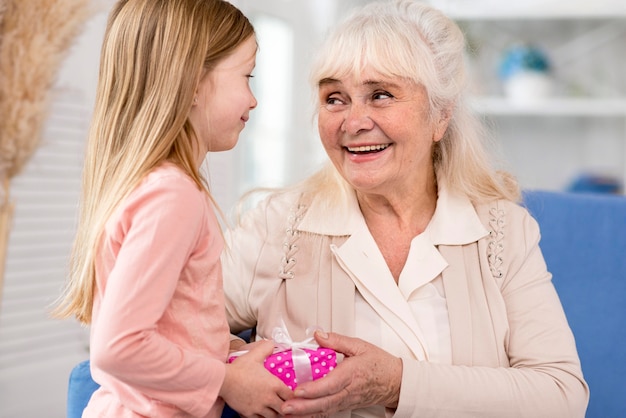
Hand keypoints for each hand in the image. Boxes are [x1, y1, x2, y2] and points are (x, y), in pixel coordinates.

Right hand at [220, 339, 293, 416]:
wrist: (223, 380)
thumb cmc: (239, 368)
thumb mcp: (255, 354)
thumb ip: (266, 348)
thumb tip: (273, 344)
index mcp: (274, 385)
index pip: (291, 396)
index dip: (292, 396)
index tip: (291, 394)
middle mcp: (269, 399)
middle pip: (284, 409)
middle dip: (285, 406)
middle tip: (284, 403)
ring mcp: (259, 408)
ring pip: (273, 416)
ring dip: (274, 412)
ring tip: (273, 407)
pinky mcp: (249, 414)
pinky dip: (263, 416)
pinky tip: (262, 411)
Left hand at [281, 331, 401, 416]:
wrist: (395, 381)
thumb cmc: (379, 364)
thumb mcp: (360, 345)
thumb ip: (337, 340)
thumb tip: (318, 335)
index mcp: (352, 373)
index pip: (331, 384)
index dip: (313, 389)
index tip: (298, 390)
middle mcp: (349, 390)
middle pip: (324, 402)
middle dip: (303, 406)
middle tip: (285, 407)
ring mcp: (347, 400)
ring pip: (324, 410)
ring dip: (305, 413)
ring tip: (288, 413)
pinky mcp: (345, 405)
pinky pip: (328, 412)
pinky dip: (313, 414)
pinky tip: (301, 414)